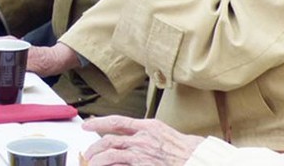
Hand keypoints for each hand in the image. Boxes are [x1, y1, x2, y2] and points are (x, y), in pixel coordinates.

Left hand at [82, 116, 203, 164]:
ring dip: (97, 159)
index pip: (117, 122)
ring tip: (92, 163)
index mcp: (148, 126)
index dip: (99, 123)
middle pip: (109, 140)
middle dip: (94, 147)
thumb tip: (132, 134)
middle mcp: (142, 138)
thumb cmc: (185, 149)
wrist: (196, 158)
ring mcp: (141, 154)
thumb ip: (145, 132)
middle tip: (88, 152)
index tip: (87, 126)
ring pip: (110, 154)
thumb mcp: (163, 132)